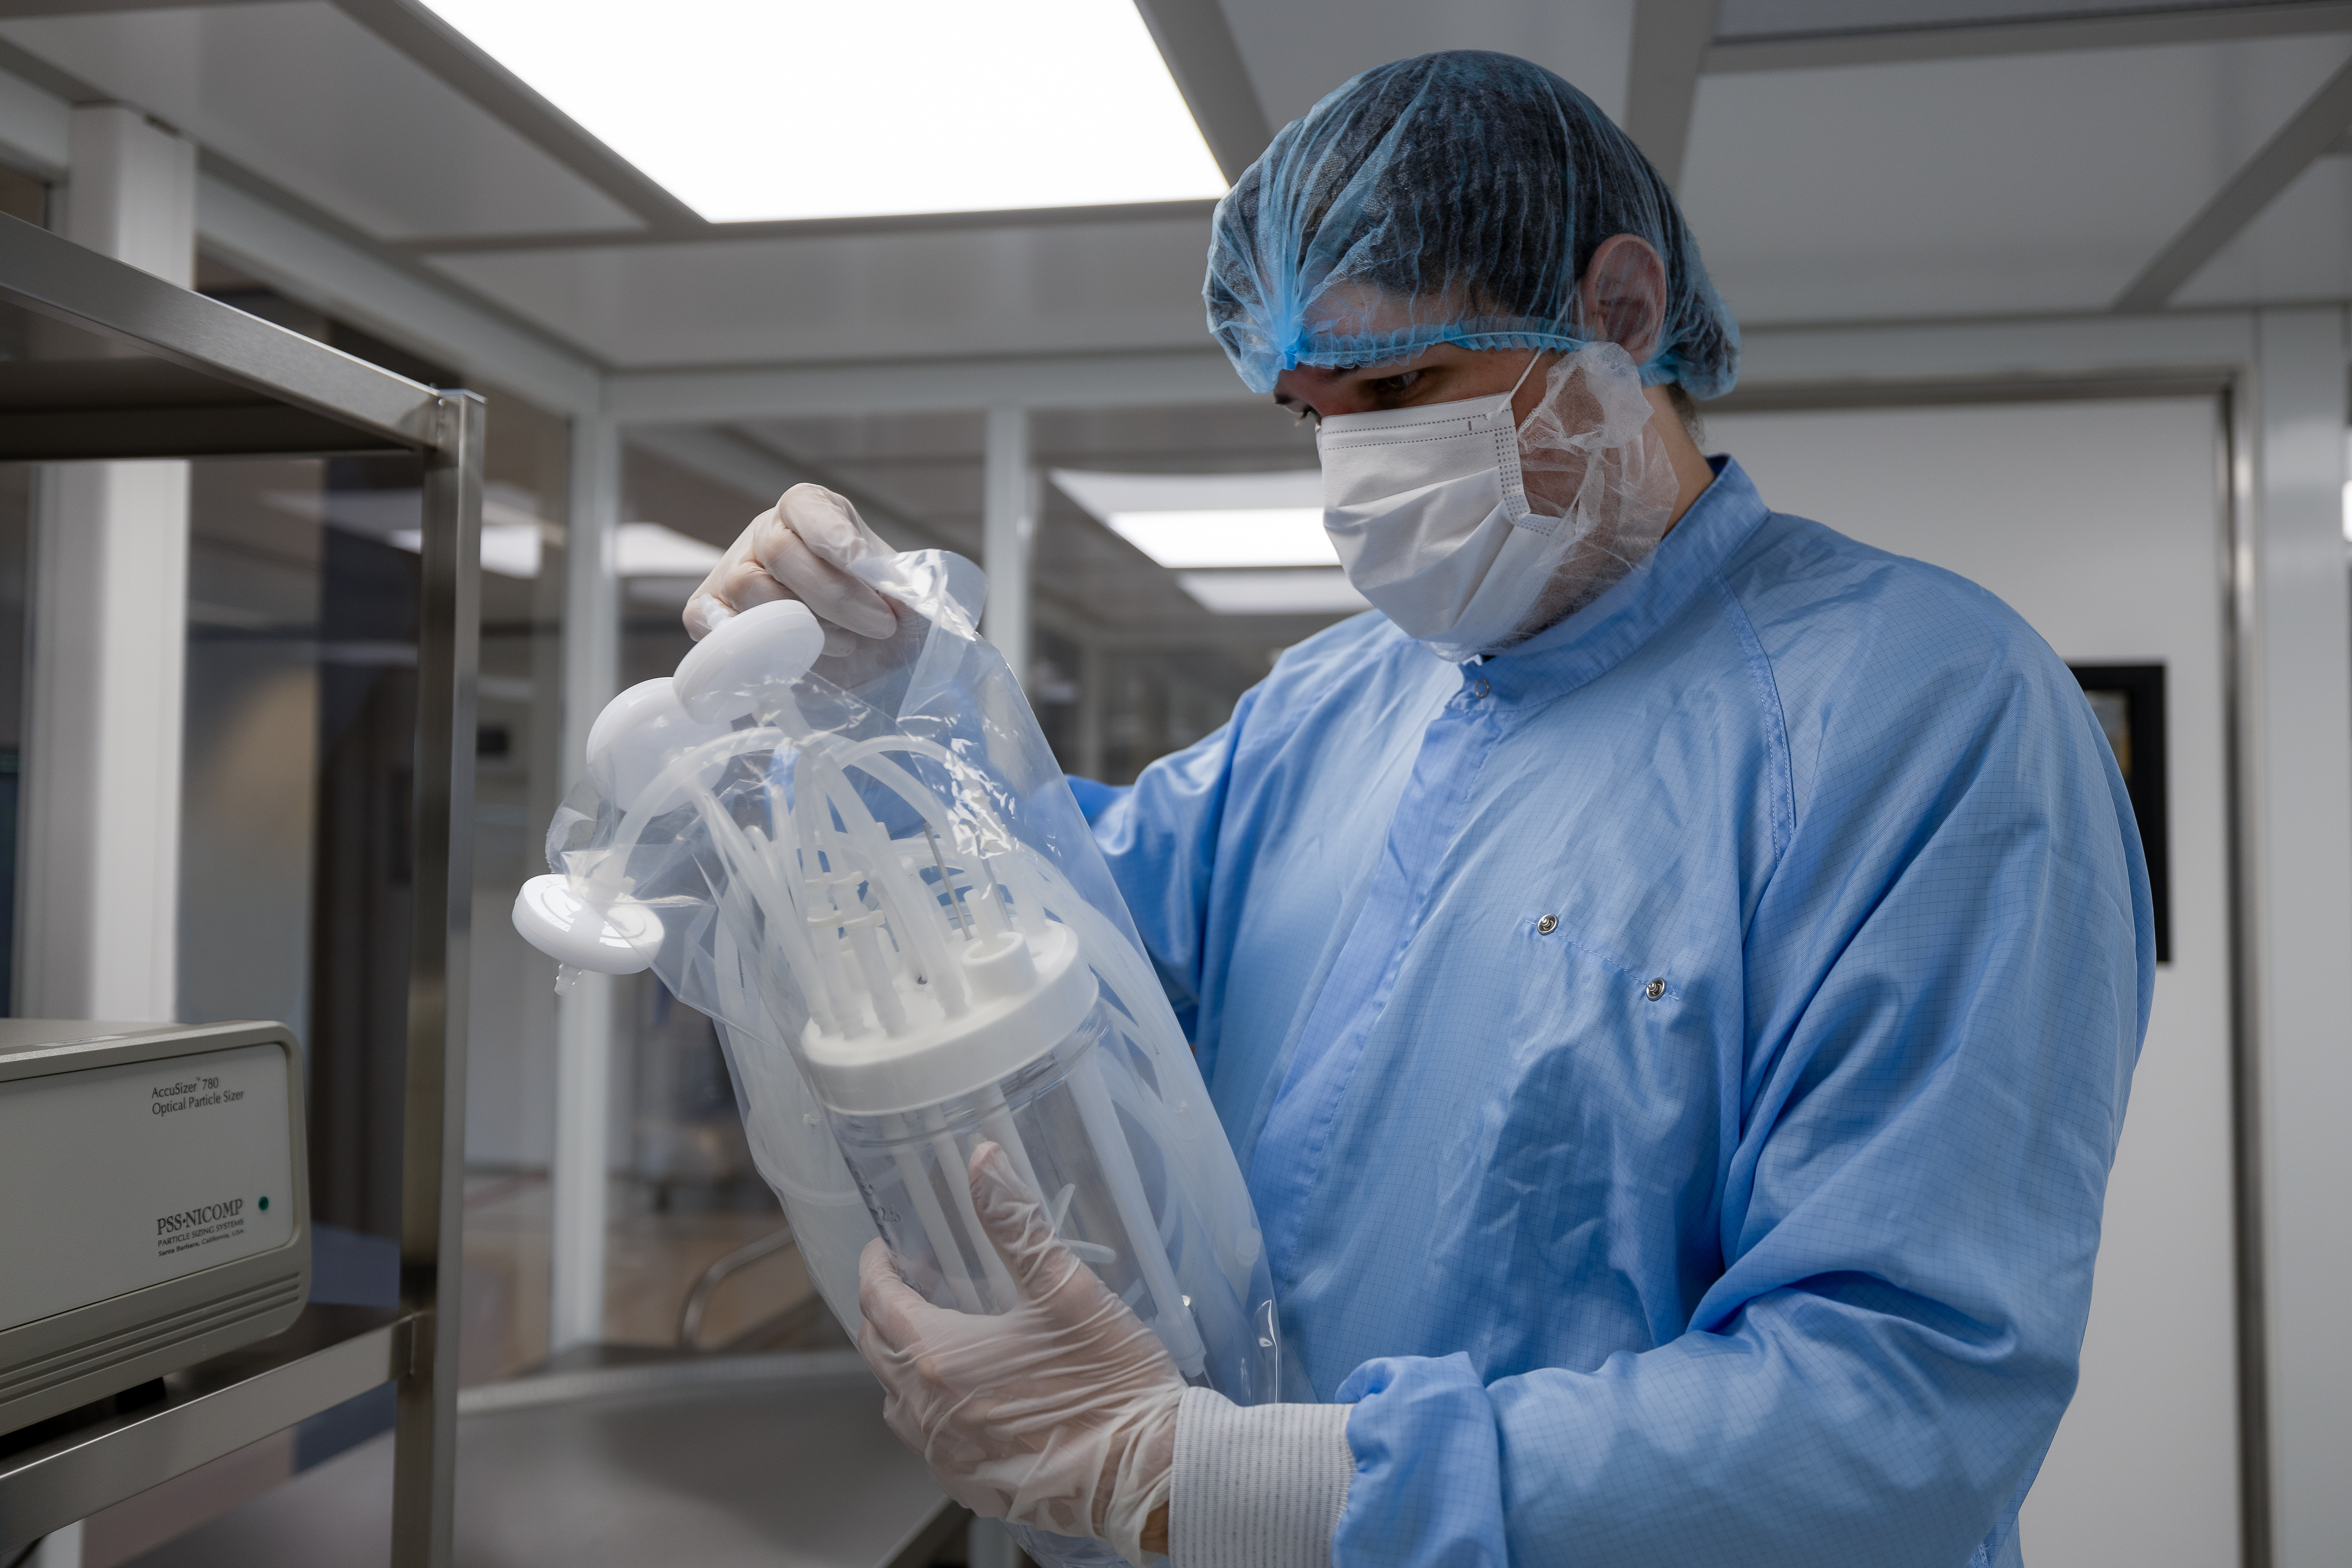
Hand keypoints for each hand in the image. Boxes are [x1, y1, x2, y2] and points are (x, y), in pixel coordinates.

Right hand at [686, 483, 903, 657]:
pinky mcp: (711, 613)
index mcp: (810, 511)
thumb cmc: (884, 613)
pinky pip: (712, 624)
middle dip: (835, 596)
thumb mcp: (905, 592)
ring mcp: (733, 572)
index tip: (862, 564)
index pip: (808, 508)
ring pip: (750, 589)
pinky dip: (751, 645)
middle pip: (781, 552)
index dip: (833, 534)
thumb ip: (905, 586)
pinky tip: (794, 657)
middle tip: (881, 625)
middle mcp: (766, 534)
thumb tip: (899, 593)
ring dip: (802, 626)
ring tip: (844, 642)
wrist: (863, 655)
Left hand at [858, 1143, 1185, 1565]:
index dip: (875, 1269)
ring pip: (898, 1403)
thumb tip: (981, 1159)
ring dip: (903, 1365)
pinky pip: (929, 1445)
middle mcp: (930, 1414)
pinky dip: (930, 1413)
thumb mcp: (1065, 1290)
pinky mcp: (974, 1486)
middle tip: (908, 1285)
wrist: (1148, 1472)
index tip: (881, 1251)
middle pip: (878, 1352)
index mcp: (941, 1358)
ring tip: (933, 1338)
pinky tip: (966, 1399)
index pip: (879, 1302)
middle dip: (884, 1312)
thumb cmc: (1110, 1382)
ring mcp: (949, 1458)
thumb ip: (1016, 1224)